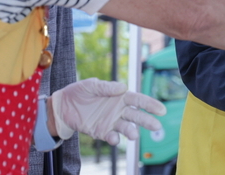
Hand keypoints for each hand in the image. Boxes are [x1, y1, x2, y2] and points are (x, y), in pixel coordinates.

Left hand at [50, 78, 166, 144]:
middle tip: (157, 126)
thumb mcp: (90, 85)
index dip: (150, 104)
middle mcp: (118, 110)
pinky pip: (111, 136)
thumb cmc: (78, 92)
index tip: (161, 110)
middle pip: (136, 116)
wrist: (63, 106)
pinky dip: (114, 138)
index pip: (137, 100)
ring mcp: (111, 122)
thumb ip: (106, 87)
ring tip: (134, 135)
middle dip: (147, 120)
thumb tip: (123, 87)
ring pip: (126, 128)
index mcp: (118, 97)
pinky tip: (113, 138)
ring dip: (131, 132)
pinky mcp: (101, 132)